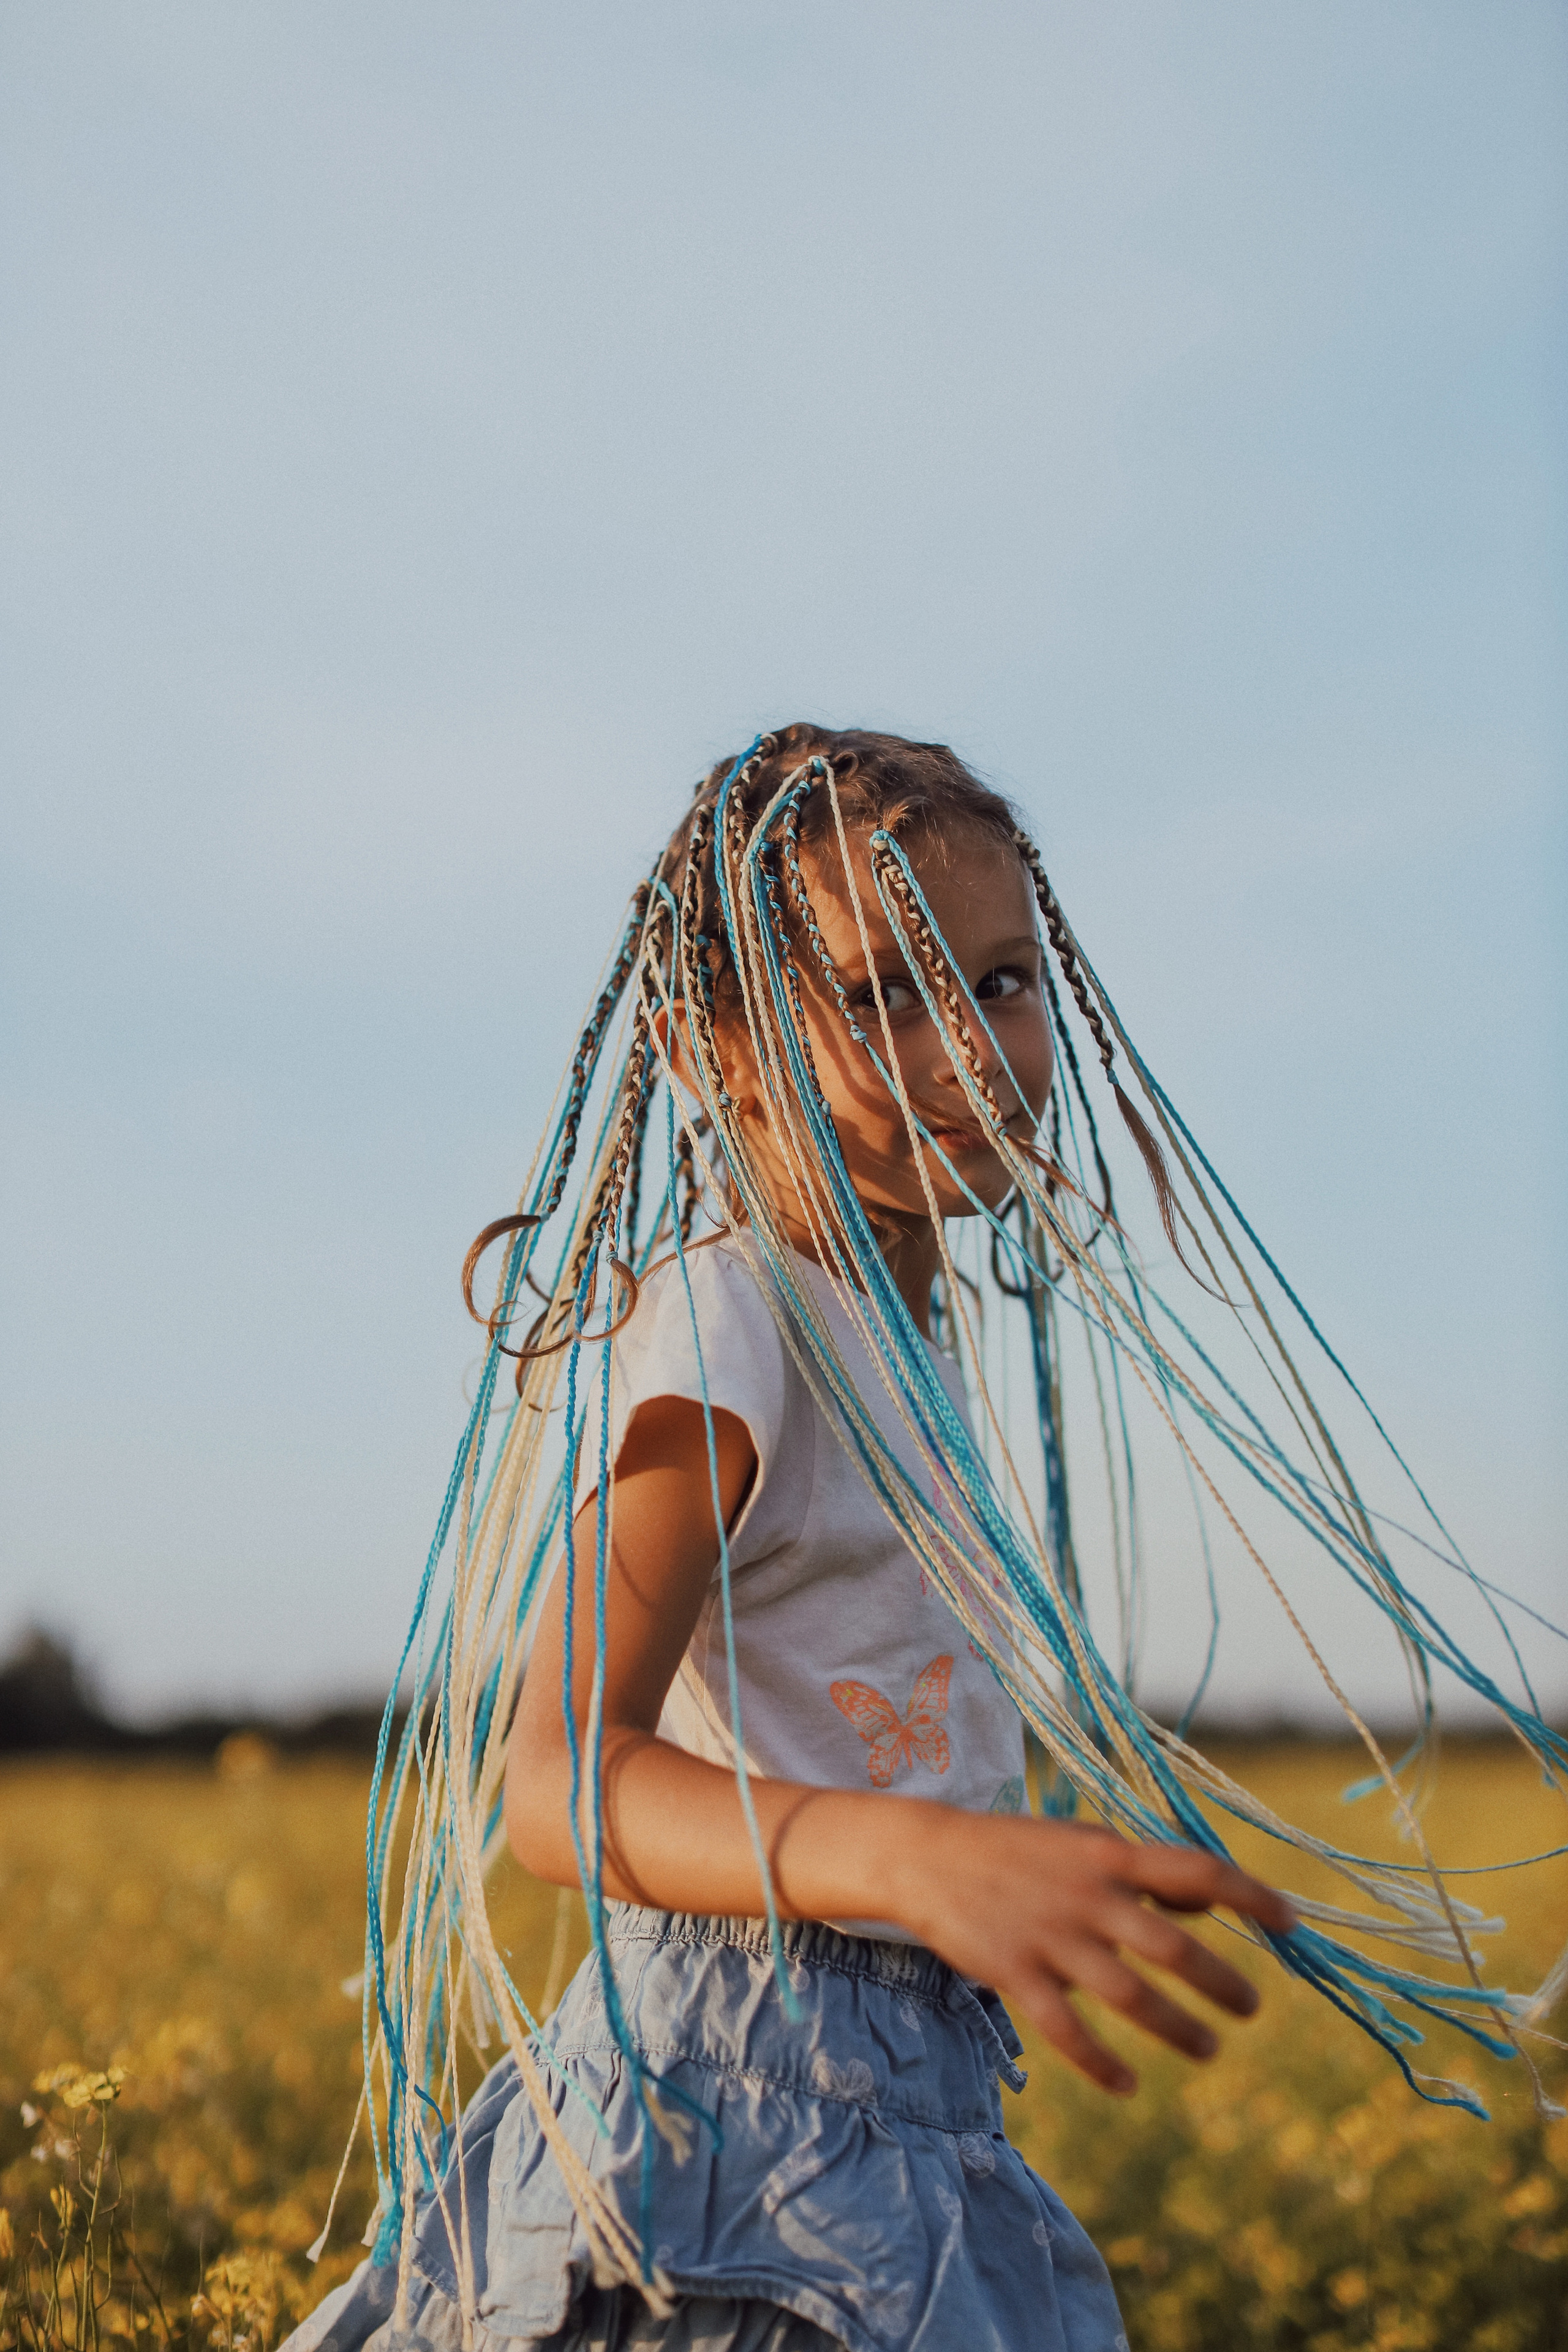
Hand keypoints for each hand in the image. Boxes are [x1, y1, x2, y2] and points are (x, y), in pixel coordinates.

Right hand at [887, 1808, 1295, 2094]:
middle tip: (1251, 2008)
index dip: (1250, 1896)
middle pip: (1171, 1947)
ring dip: (1176, 2027)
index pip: (1197, 1871)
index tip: (1291, 1922)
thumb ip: (1142, 1873)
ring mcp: (1050, 1936)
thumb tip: (1207, 1903)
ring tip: (1209, 2049)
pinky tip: (1128, 2084)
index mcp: (1108, 1853)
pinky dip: (1101, 2063)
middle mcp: (1087, 1894)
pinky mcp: (1014, 1972)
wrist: (926, 1855)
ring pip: (1128, 1995)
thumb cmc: (1016, 1850)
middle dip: (1220, 1982)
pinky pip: (1067, 2030)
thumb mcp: (1081, 1844)